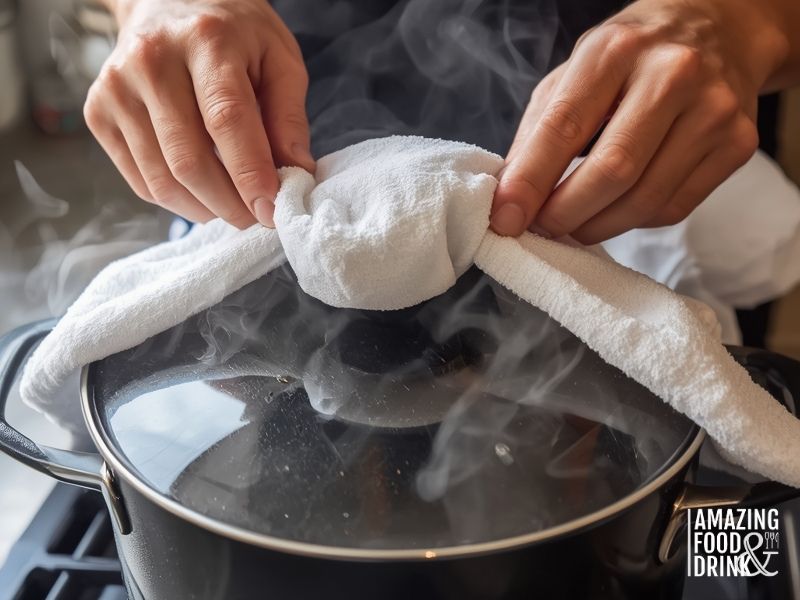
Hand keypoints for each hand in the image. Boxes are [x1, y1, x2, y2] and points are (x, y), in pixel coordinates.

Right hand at [85, 0, 313, 227]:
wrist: (167, 2)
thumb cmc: (233, 35)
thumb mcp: (278, 58)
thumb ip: (289, 116)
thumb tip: (297, 173)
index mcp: (206, 41)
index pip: (227, 120)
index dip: (251, 174)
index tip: (272, 211)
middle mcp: (152, 60)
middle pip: (189, 159)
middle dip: (228, 204)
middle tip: (255, 218)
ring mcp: (117, 87)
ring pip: (162, 179)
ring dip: (204, 209)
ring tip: (231, 208)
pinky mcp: (98, 112)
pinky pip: (140, 181)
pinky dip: (176, 200)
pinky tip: (200, 193)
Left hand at [491, 0, 788, 243]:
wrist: (720, 31)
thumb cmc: (631, 57)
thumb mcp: (575, 72)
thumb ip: (539, 130)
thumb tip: (510, 195)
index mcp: (615, 51)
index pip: (564, 126)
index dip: (530, 181)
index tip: (505, 219)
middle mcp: (671, 74)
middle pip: (612, 171)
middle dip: (565, 214)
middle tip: (541, 229)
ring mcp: (713, 110)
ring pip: (644, 200)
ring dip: (597, 226)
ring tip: (573, 225)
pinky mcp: (738, 144)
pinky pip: (673, 207)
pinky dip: (633, 221)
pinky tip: (617, 209)